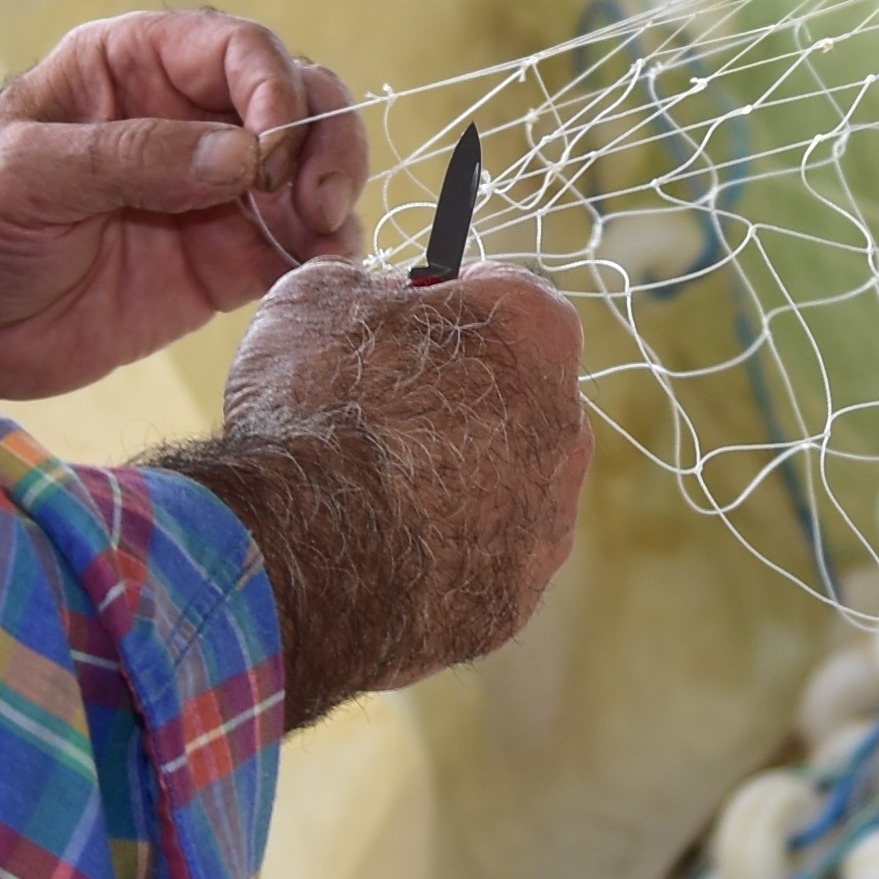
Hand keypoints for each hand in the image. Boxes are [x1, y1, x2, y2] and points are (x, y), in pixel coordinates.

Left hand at [0, 12, 366, 421]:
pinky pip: (293, 243)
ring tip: (319, 236)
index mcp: (132, 65)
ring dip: (333, 193)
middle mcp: (185, 117)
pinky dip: (322, 249)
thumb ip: (132, 157)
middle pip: (296, 99)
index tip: (271, 149)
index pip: (238, 49)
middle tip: (316, 197)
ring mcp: (209, 190)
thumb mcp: (25, 172)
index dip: (274, 88)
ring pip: (308, 169)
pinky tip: (316, 265)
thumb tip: (244, 154)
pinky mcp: (218, 261)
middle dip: (324, 138)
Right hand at [158, 259, 587, 724]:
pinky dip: (439, 551)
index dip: (442, 303)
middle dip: (452, 396)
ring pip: (502, 481)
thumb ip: (361, 286)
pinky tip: (378, 550)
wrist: (310, 555)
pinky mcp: (519, 593)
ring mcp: (551, 516)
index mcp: (534, 328)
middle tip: (374, 412)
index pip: (503, 293)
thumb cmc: (316, 410)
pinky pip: (481, 557)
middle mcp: (568, 420)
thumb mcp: (314, 300)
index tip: (396, 323)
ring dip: (450, 478)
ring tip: (366, 492)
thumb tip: (368, 298)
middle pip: (511, 392)